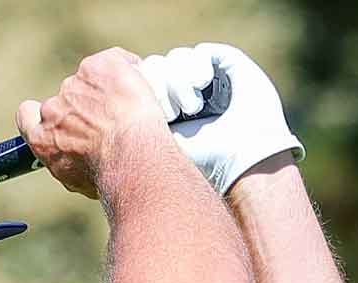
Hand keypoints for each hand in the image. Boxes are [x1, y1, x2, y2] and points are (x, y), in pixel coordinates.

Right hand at [16, 47, 174, 199]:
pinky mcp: (100, 65)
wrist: (131, 155)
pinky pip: (115, 61)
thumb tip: (76, 161)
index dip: (42, 113)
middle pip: (68, 98)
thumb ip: (68, 160)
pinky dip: (127, 70)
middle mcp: (54, 108)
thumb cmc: (108, 175)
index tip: (59, 118)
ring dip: (109, 90)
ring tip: (132, 110)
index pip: (28, 114)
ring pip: (94, 81)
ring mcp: (76, 84)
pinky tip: (139, 87)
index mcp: (41, 137)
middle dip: (88, 106)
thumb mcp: (78, 180)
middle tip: (113, 121)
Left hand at [142, 43, 302, 193]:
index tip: (152, 115)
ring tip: (193, 107)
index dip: (145, 89)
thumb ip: (141, 117)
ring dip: (179, 81)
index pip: (146, 79)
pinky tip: (203, 85)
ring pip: (176, 58)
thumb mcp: (164, 137)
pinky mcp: (230, 64)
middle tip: (172, 112)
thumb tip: (116, 102)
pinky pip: (200, 52)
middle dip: (160, 85)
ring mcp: (210, 74)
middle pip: (158, 65)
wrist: (242, 156)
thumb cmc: (204, 154)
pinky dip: (197, 67)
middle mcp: (190, 86)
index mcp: (172, 102)